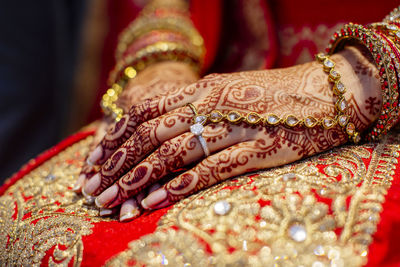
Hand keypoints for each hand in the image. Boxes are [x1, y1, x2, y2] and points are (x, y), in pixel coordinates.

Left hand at [81, 46, 380, 220]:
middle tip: (92, 188)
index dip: (114, 136)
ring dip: (139, 178)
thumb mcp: (226, 93)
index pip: (144, 110)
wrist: (325, 93)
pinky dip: (178, 186)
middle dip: (117, 163)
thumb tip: (157, 129)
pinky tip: (154, 201)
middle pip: (150, 134)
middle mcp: (211, 104)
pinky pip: (210, 169)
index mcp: (202, 89)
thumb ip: (193, 108)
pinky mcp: (256, 148)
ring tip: (112, 200)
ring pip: (173, 153)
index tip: (93, 160)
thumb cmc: (273, 96)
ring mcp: (233, 127)